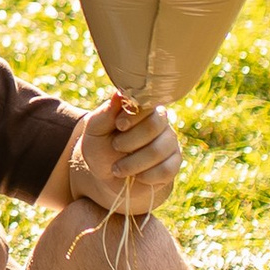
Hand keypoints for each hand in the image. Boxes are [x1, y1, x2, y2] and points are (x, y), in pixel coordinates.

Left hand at [66, 94, 180, 218]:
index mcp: (142, 109)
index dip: (133, 116)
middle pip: (154, 126)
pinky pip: (166, 170)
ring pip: (159, 150)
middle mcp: (160, 123)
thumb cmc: (100, 147)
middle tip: (115, 147)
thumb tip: (119, 93)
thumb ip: (106, 113)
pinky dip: (147, 176)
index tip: (119, 125)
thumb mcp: (95, 130)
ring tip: (118, 168)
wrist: (106, 176)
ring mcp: (169, 144)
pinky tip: (136, 176)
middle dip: (129, 141)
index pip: (148, 105)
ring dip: (133, 163)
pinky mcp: (173, 165)